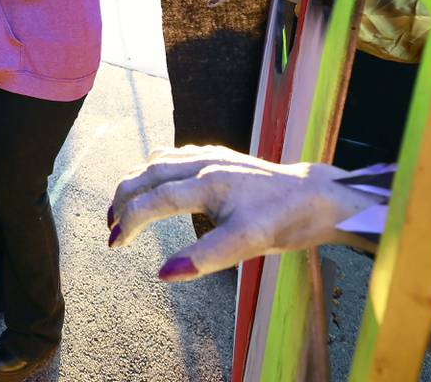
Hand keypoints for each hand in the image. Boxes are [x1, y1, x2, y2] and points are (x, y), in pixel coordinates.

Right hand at [107, 145, 382, 280]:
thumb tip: (164, 273)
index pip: (153, 200)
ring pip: (158, 160)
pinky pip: (174, 155)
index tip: (115, 245)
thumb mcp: (249, 245)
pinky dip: (154, 170)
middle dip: (122, 200)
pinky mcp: (220, 156)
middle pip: (147, 174)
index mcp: (208, 183)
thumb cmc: (288, 220)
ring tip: (124, 207)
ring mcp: (212, 155)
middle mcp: (204, 162)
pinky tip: (157, 183)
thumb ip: (205, 258)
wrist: (321, 195)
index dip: (129, 222)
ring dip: (135, 182)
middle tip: (110, 227)